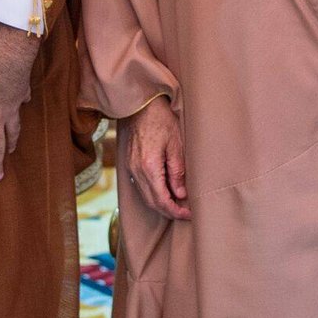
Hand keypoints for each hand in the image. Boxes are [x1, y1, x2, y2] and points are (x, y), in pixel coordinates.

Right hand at [122, 97, 189, 220]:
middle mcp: (136, 170)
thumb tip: (180, 194)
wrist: (141, 104)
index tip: (189, 214)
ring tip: (177, 204)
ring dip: (160, 204)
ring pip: (145, 196)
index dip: (176, 210)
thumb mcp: (176, 144)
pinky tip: (164, 191)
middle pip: (152, 202)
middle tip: (185, 213)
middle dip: (169, 211)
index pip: (162, 200)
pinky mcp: (129, 163)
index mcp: (149, 166)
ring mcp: (130, 167)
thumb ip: (177, 171)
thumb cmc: (161, 119)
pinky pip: (140, 186)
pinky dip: (152, 194)